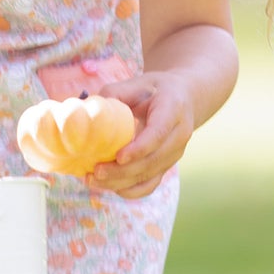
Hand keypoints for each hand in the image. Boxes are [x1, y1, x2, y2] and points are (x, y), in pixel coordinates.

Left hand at [88, 73, 195, 198]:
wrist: (183, 98)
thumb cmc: (154, 89)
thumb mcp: (138, 82)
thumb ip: (115, 94)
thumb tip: (89, 111)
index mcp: (173, 109)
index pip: (159, 133)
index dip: (140, 148)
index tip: (119, 157)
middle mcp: (179, 134)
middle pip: (153, 160)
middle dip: (123, 171)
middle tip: (95, 171)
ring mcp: (175, 153)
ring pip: (150, 176)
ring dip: (121, 182)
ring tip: (93, 180)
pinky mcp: (166, 165)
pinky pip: (150, 184)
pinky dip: (130, 190)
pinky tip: (109, 186)